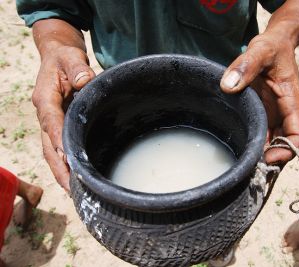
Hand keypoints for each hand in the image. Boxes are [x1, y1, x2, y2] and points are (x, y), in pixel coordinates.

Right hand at [33, 45, 94, 191]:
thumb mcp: (71, 57)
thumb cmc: (65, 58)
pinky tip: (77, 178)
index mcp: (45, 98)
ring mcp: (50, 123)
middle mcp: (45, 115)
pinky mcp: (57, 127)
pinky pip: (59, 148)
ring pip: (52, 152)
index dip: (59, 140)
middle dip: (59, 169)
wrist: (57, 58)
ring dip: (62, 172)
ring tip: (75, 192)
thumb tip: (84, 81)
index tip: (67, 158)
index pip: (51, 122)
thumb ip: (77, 68)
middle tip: (72, 189)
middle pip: (49, 146)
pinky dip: (66, 164)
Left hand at [220, 33, 298, 164]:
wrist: (275, 43)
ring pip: (272, 142)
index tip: (267, 159)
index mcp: (291, 102)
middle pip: (284, 145)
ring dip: (261, 155)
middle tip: (249, 170)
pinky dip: (253, 145)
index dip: (286, 151)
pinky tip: (239, 152)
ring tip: (242, 166)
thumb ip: (246, 65)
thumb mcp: (260, 51)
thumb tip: (228, 86)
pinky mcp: (262, 112)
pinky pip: (261, 133)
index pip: (297, 135)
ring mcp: (273, 114)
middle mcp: (284, 112)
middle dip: (271, 160)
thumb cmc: (272, 47)